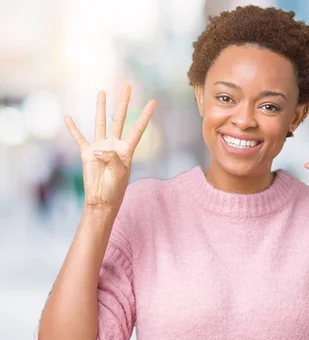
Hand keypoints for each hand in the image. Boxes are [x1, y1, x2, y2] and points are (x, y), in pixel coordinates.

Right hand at [64, 85, 155, 209]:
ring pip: (100, 122)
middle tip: (127, 85)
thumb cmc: (115, 188)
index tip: (153, 101)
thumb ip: (112, 157)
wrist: (102, 199)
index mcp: (127, 149)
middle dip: (123, 102)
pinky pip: (79, 138)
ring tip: (102, 92)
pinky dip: (73, 128)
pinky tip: (68, 118)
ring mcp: (100, 147)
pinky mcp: (87, 153)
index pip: (138, 128)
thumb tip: (98, 149)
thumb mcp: (119, 172)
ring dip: (100, 108)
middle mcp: (114, 144)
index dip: (145, 115)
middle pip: (119, 118)